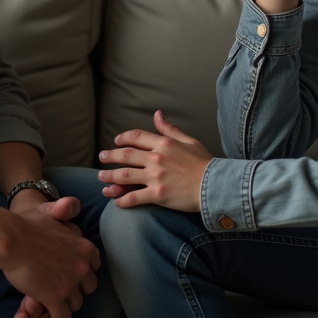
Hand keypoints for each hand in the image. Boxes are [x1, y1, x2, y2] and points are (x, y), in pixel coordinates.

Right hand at [1, 197, 98, 317]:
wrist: (10, 237)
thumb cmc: (25, 223)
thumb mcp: (50, 212)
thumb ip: (65, 209)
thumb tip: (71, 205)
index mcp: (84, 247)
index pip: (95, 268)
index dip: (81, 273)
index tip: (67, 274)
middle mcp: (82, 266)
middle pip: (87, 289)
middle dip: (73, 291)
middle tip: (54, 289)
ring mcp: (70, 283)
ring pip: (75, 306)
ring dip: (60, 306)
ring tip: (45, 302)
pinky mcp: (55, 297)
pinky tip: (38, 314)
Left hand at [97, 111, 213, 211]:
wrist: (216, 185)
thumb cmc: (205, 163)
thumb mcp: (189, 141)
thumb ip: (170, 129)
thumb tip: (157, 114)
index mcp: (164, 143)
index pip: (136, 136)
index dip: (123, 138)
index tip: (116, 141)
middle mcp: (156, 158)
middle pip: (125, 155)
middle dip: (110, 156)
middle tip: (101, 158)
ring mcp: (155, 177)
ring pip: (124, 176)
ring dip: (109, 177)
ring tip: (101, 178)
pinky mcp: (157, 195)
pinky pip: (134, 197)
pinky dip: (122, 200)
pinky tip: (116, 202)